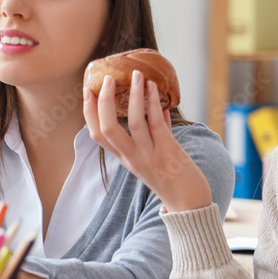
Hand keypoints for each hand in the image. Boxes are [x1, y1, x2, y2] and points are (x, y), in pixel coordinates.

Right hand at [83, 70, 211, 212]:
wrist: (190, 204)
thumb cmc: (173, 179)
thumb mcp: (154, 157)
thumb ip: (155, 134)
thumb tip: (160, 109)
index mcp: (124, 158)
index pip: (96, 134)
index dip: (89, 112)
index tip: (87, 91)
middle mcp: (131, 157)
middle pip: (106, 128)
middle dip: (103, 101)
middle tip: (107, 79)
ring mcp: (148, 155)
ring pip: (133, 122)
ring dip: (133, 95)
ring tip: (136, 75)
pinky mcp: (167, 152)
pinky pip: (156, 123)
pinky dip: (153, 102)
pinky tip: (154, 87)